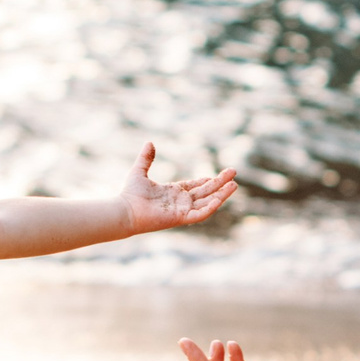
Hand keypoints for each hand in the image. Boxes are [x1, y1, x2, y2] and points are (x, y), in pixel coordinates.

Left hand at [118, 143, 236, 235]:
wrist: (125, 210)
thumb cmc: (130, 194)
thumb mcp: (139, 171)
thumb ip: (146, 158)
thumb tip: (150, 142)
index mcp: (173, 192)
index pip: (195, 187)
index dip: (207, 181)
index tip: (219, 175)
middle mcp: (180, 202)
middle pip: (205, 192)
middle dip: (220, 184)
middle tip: (234, 174)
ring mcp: (181, 211)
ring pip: (207, 202)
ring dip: (221, 194)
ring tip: (234, 185)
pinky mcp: (180, 218)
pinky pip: (199, 214)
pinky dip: (210, 207)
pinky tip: (219, 199)